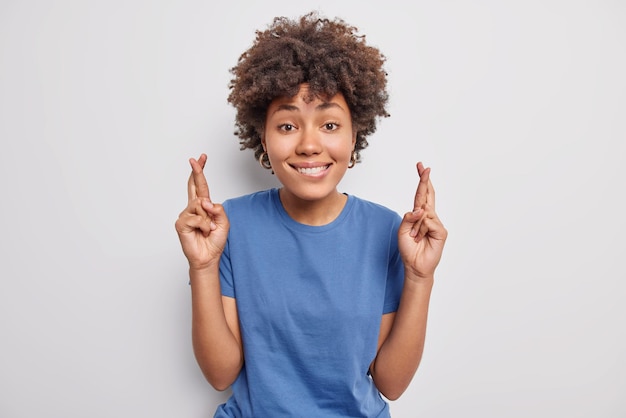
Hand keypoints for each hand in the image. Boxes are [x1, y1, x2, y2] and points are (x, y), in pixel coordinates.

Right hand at [174, 154, 229, 269]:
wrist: (208, 257)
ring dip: (209, 219)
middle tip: (195, 159)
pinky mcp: (181, 223)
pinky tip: (203, 232)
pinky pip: (196, 217)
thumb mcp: (224, 222)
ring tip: (208, 229)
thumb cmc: (215, 240)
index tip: (201, 158)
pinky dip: (204, 225)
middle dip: (196, 172)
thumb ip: (218, 209)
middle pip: (194, 186)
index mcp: (203, 206)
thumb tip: (205, 202)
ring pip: (199, 205)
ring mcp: (185, 215)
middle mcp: (193, 208)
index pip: (201, 186)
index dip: (200, 172)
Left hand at [398, 162, 447, 281]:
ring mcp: (436, 223)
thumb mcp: (402, 231)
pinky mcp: (441, 231)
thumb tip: (420, 209)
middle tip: (424, 167)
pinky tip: (421, 237)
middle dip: (425, 181)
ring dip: (416, 225)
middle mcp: (429, 216)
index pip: (421, 195)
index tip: (421, 167)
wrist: (415, 266)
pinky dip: (422, 229)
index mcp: (419, 215)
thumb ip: (408, 218)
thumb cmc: (409, 249)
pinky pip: (429, 222)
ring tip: (416, 237)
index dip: (422, 181)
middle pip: (428, 195)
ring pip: (424, 212)